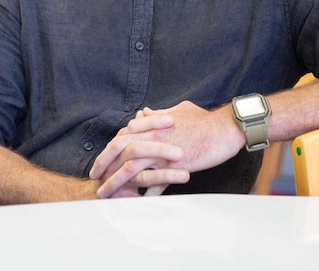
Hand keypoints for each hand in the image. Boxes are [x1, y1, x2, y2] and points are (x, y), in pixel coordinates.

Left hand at [90, 102, 241, 197]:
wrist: (224, 129)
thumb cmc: (203, 120)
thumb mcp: (178, 111)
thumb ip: (158, 115)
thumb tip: (144, 112)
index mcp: (152, 125)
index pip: (122, 137)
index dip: (109, 149)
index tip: (101, 160)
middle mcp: (153, 138)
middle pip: (119, 151)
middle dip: (104, 165)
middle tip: (94, 179)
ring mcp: (163, 152)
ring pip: (132, 169)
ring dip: (117, 184)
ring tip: (106, 196)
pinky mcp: (175, 167)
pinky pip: (155, 184)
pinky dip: (144, 196)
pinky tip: (135, 206)